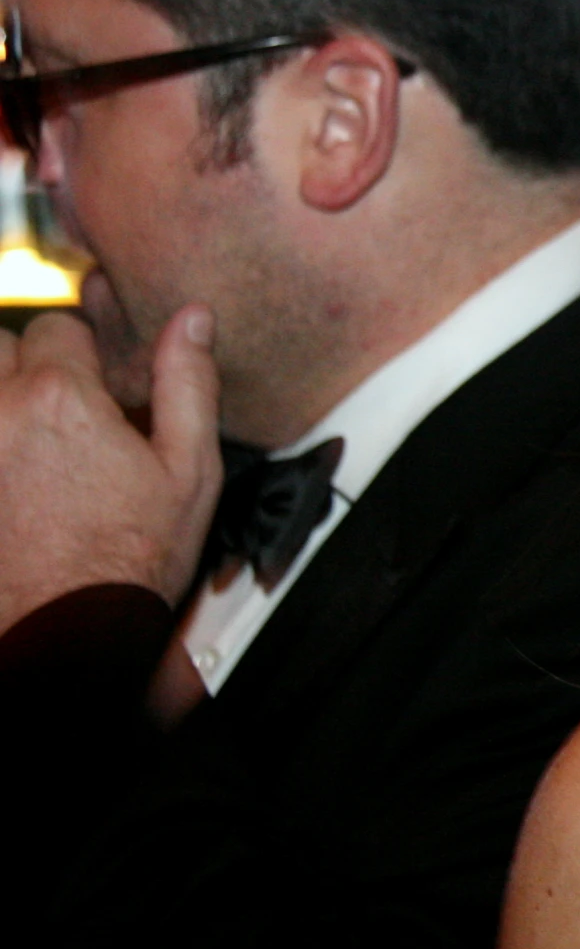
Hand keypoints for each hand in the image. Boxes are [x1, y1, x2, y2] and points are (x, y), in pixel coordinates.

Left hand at [0, 305, 221, 636]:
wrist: (70, 629)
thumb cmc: (134, 555)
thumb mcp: (190, 468)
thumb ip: (188, 383)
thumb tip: (192, 319)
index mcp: (61, 399)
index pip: (57, 327)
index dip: (83, 355)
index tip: (99, 392)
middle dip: (27, 365)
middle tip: (57, 410)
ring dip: (3, 396)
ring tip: (28, 433)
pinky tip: (16, 468)